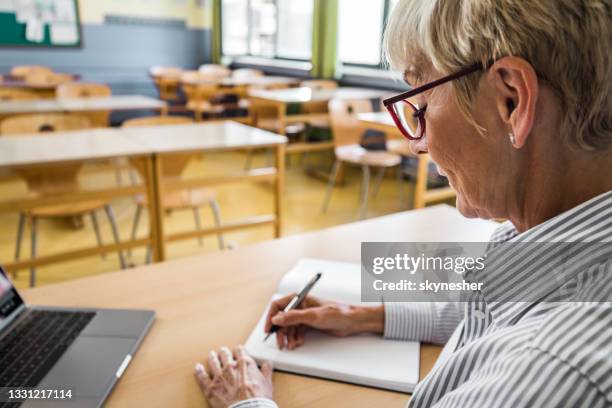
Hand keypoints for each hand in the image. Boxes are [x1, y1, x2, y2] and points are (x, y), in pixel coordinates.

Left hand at [194, 345, 272, 407]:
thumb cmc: (258, 399)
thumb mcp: (267, 384)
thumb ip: (267, 371)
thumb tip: (268, 364)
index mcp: (245, 364)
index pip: (240, 351)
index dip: (239, 350)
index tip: (238, 350)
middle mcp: (231, 367)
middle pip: (225, 354)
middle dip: (224, 352)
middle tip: (223, 351)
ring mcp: (219, 377)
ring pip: (213, 362)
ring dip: (212, 357)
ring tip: (211, 355)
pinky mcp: (210, 388)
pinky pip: (202, 377)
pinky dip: (199, 371)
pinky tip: (197, 367)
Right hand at [265, 295, 383, 349]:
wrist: (352, 321)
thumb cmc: (337, 313)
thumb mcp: (313, 316)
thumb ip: (293, 317)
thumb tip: (276, 319)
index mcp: (299, 298)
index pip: (278, 306)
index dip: (271, 317)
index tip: (269, 329)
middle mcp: (300, 306)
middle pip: (282, 319)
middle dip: (280, 332)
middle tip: (280, 343)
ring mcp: (305, 316)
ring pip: (289, 327)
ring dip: (288, 337)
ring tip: (291, 345)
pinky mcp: (310, 324)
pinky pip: (297, 332)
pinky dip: (295, 338)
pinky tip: (298, 342)